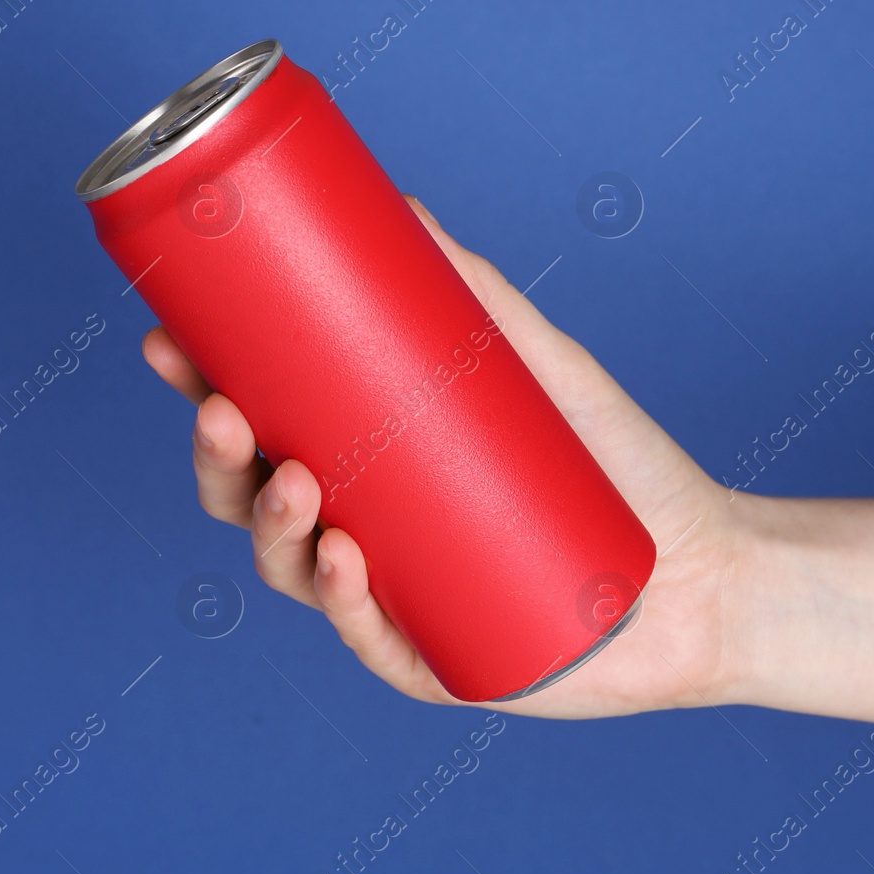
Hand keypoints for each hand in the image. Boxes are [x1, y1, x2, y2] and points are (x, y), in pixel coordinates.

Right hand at [143, 195, 750, 717]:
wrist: (705, 570)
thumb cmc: (616, 469)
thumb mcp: (542, 369)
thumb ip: (476, 295)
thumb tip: (407, 207)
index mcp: (368, 473)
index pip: (260, 435)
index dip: (201, 394)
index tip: (167, 341)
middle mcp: (366, 539)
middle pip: (253, 507)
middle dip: (218, 462)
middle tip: (222, 411)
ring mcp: (397, 606)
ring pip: (298, 576)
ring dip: (273, 530)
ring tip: (298, 482)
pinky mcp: (442, 666)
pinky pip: (375, 645)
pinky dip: (349, 607)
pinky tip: (346, 562)